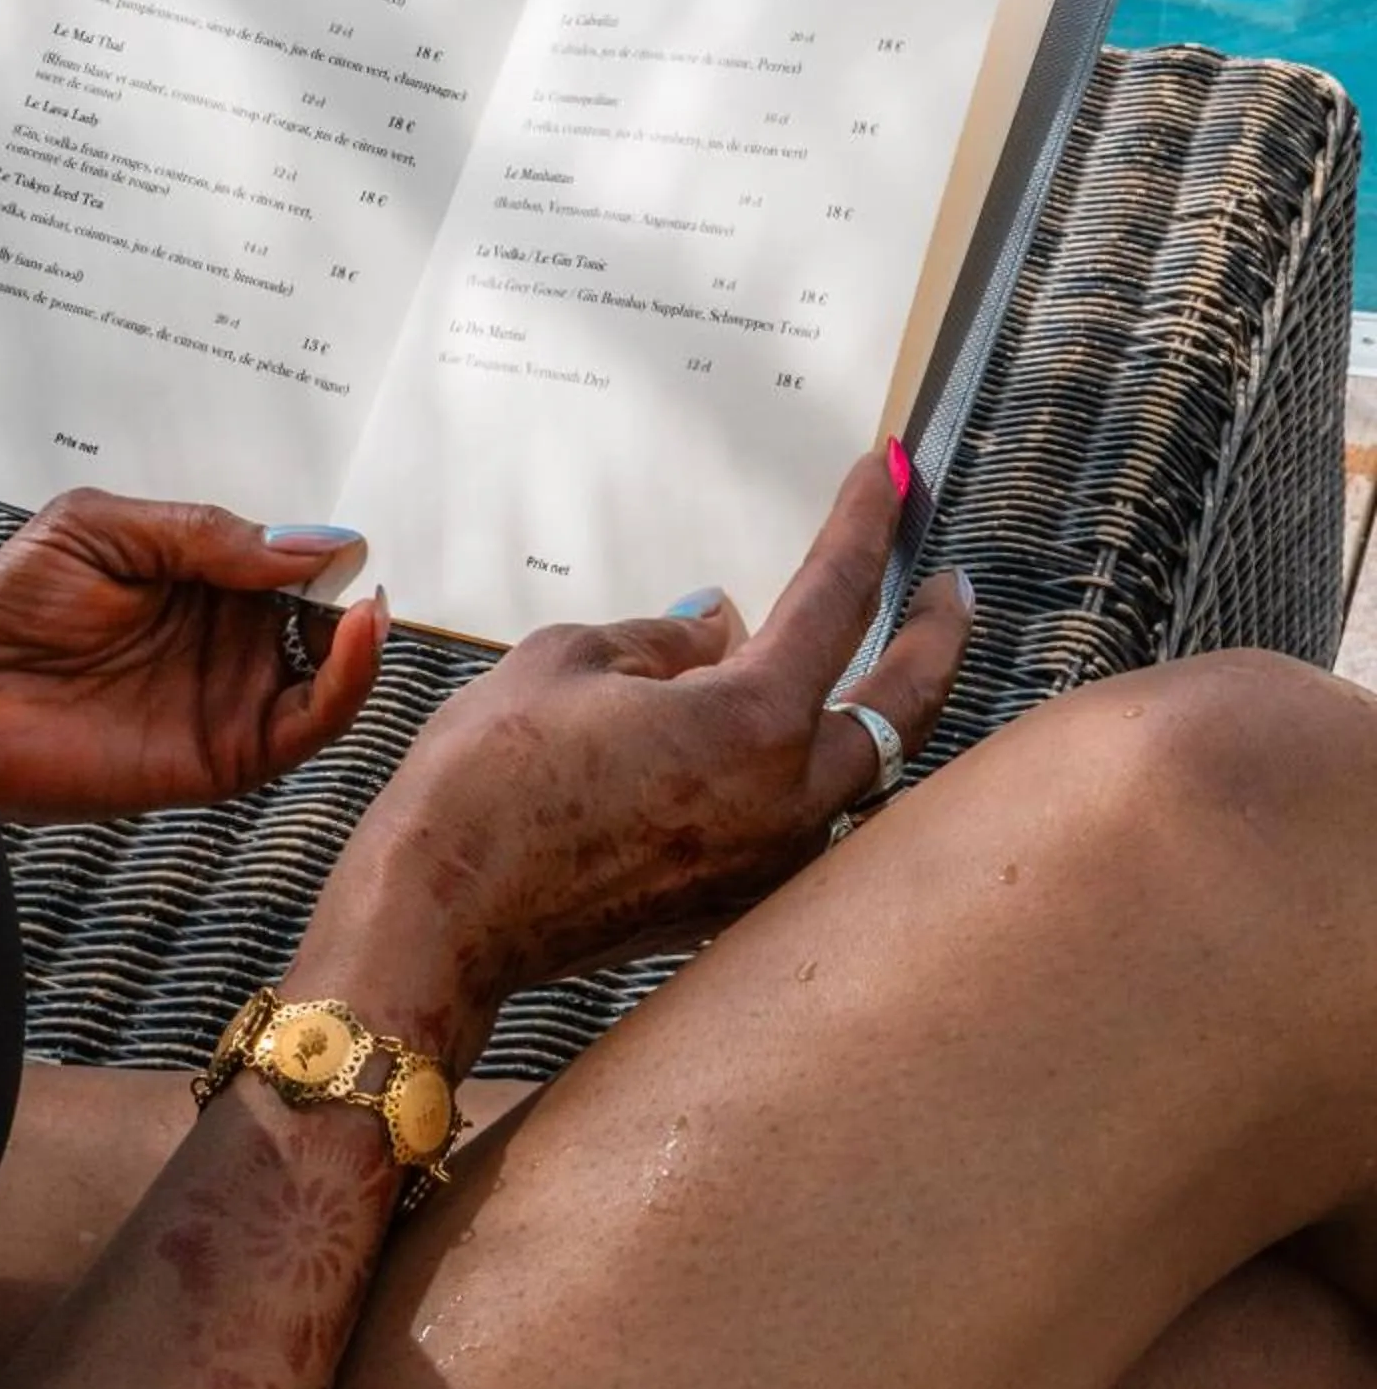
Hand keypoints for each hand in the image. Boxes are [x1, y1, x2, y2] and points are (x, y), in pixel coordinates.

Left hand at [0, 489, 388, 822]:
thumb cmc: (7, 608)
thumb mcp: (103, 528)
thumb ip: (204, 534)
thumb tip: (307, 542)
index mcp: (199, 578)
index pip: (286, 561)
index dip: (320, 549)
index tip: (347, 536)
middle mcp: (224, 638)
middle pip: (320, 617)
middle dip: (352, 593)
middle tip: (368, 572)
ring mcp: (230, 697)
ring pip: (329, 674)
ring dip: (362, 640)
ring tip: (368, 607)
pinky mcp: (227, 754)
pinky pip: (307, 726)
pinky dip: (345, 686)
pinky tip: (350, 639)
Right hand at [318, 451, 970, 1065]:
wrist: (443, 915)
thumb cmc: (490, 781)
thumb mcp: (570, 659)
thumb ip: (663, 637)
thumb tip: (714, 626)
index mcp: (753, 723)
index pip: (836, 600)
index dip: (865, 526)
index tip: (889, 474)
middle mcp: (785, 801)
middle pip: (901, 709)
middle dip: (935, 637)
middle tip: (946, 586)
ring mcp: (766, 865)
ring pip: (866, 780)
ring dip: (884, 717)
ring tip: (885, 665)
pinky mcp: (730, 906)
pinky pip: (810, 829)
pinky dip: (820, 776)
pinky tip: (790, 747)